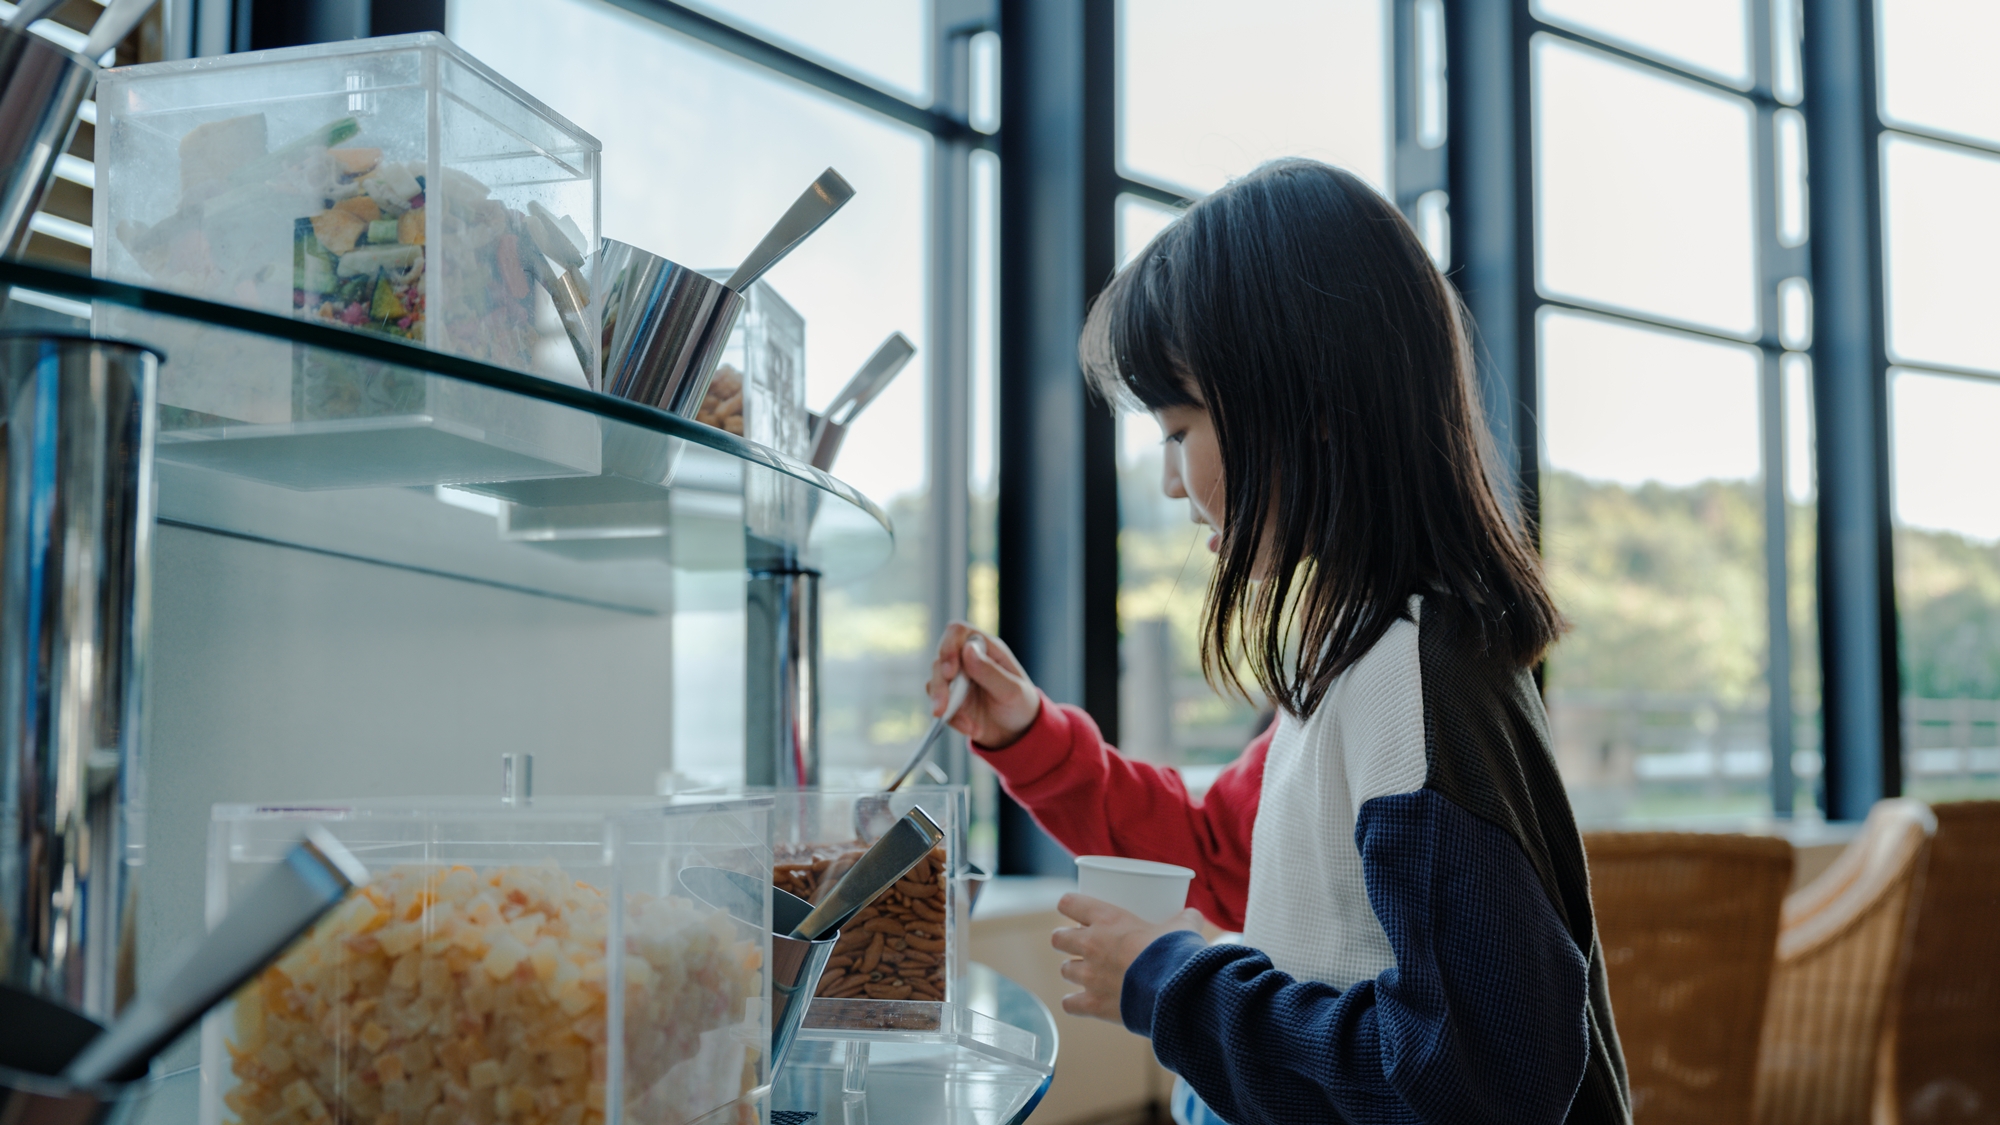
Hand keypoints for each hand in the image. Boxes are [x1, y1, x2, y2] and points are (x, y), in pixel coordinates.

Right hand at [928, 623, 1040, 748]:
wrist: (1018, 733)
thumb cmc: (1021, 704)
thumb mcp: (1012, 690)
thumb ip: (990, 671)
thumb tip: (967, 649)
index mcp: (986, 649)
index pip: (957, 633)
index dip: (949, 647)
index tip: (950, 671)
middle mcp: (968, 660)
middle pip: (941, 660)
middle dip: (940, 685)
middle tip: (943, 707)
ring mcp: (957, 680)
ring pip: (935, 682)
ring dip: (943, 705)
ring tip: (965, 725)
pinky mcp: (950, 700)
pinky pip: (940, 705)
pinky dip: (953, 719)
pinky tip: (971, 729)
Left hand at [1050, 894, 1203, 1022]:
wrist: (1175, 991)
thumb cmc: (1176, 953)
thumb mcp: (1183, 927)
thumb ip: (1185, 918)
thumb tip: (1193, 916)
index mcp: (1108, 919)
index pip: (1070, 903)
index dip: (1070, 906)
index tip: (1074, 910)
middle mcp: (1091, 945)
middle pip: (1058, 938)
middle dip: (1066, 940)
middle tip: (1082, 944)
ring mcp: (1089, 976)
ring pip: (1064, 970)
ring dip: (1074, 971)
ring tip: (1089, 973)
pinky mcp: (1093, 1004)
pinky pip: (1070, 1004)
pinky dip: (1075, 1003)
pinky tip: (1084, 1002)